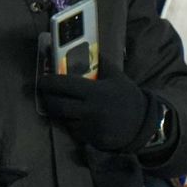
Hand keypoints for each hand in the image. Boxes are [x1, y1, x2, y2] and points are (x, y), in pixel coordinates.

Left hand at [40, 70, 158, 153]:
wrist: (144, 125)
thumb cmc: (128, 98)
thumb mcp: (117, 77)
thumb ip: (101, 63)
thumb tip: (85, 47)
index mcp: (95, 92)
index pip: (63, 85)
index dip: (48, 82)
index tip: (42, 80)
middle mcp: (90, 110)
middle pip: (56, 106)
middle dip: (47, 99)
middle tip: (45, 94)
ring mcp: (90, 127)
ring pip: (64, 119)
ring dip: (61, 113)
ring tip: (65, 105)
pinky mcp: (91, 140)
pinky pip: (74, 131)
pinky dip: (73, 124)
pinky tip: (80, 119)